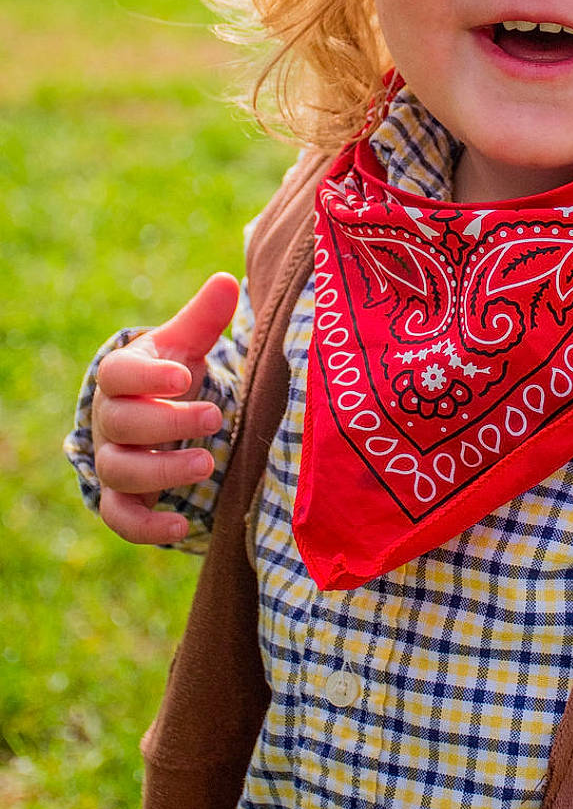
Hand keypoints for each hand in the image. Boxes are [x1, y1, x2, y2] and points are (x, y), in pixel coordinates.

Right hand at [92, 272, 239, 544]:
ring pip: (119, 471)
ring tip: (207, 463)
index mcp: (123, 377)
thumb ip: (204, 318)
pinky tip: (181, 527)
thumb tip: (228, 280)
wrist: (153, 415)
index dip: (147, 376)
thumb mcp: (187, 345)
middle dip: (165, 423)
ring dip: (161, 471)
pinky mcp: (122, 498)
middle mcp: (110, 419)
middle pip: (120, 424)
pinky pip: (120, 517)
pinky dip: (146, 527)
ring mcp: (112, 460)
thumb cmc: (172, 374)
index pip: (119, 374)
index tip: (185, 376)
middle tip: (214, 416)